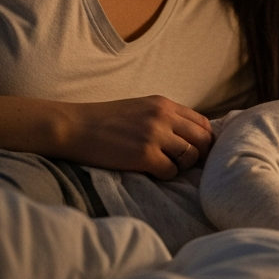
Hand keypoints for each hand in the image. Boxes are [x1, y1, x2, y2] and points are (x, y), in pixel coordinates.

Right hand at [59, 95, 212, 179]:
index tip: (196, 151)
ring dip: (181, 166)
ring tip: (164, 165)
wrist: (74, 127)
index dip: (204, 140)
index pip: (203, 123)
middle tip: (184, 164)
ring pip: (190, 157)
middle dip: (198, 155)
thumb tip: (191, 137)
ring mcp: (154, 135)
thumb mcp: (140, 108)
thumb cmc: (105, 121)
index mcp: (164, 104)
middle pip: (203, 140)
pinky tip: (149, 170)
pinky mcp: (144, 155)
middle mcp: (163, 117)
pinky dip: (163, 175)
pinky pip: (170, 172)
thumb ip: (165, 118)